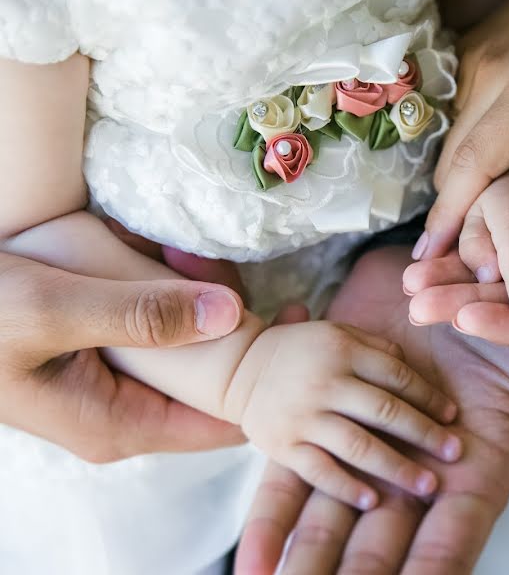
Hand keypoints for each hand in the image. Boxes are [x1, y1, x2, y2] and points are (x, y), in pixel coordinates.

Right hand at [0, 251, 245, 461]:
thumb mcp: (52, 310)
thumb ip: (138, 315)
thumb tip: (229, 315)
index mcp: (119, 425)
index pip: (224, 424)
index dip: (262, 379)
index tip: (283, 322)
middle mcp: (122, 416)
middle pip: (213, 380)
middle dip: (228, 323)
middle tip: (217, 269)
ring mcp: (113, 389)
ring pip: (189, 349)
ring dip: (196, 301)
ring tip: (186, 256)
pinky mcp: (104, 359)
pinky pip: (160, 330)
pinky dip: (168, 294)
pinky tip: (163, 258)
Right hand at [227, 320, 461, 509]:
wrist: (239, 368)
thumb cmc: (301, 351)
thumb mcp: (338, 333)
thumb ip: (377, 347)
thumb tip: (415, 369)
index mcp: (342, 351)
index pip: (397, 376)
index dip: (429, 397)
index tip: (452, 416)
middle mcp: (325, 383)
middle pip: (385, 412)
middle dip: (425, 434)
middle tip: (454, 452)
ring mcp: (303, 417)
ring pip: (358, 445)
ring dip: (397, 467)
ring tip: (428, 485)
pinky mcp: (283, 446)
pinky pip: (319, 470)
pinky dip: (347, 487)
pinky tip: (374, 500)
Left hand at [235, 246, 508, 574]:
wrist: (455, 271)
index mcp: (469, 477)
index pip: (448, 547)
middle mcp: (413, 476)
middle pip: (381, 549)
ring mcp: (365, 449)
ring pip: (331, 522)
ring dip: (307, 566)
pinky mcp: (326, 418)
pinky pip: (291, 477)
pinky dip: (271, 520)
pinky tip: (250, 562)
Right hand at [416, 0, 508, 258]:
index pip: (475, 162)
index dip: (450, 212)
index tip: (431, 252)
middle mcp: (489, 73)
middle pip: (453, 158)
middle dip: (448, 210)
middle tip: (450, 258)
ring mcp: (476, 62)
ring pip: (452, 141)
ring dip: (458, 185)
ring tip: (466, 230)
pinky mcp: (474, 56)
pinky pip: (461, 119)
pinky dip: (467, 155)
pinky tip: (482, 181)